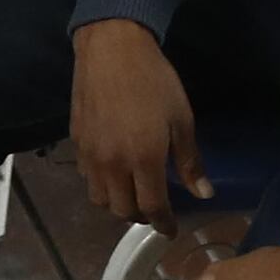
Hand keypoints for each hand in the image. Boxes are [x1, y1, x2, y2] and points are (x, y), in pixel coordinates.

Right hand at [71, 19, 208, 227]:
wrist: (112, 49)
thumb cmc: (154, 81)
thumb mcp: (182, 119)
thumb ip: (189, 161)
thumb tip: (203, 194)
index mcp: (143, 159)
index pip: (152, 207)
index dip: (163, 223)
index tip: (172, 230)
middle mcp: (112, 164)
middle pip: (122, 209)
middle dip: (141, 216)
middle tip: (155, 209)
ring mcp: (90, 155)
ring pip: (99, 198)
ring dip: (117, 203)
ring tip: (132, 193)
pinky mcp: (76, 141)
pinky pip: (86, 176)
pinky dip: (101, 183)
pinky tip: (113, 169)